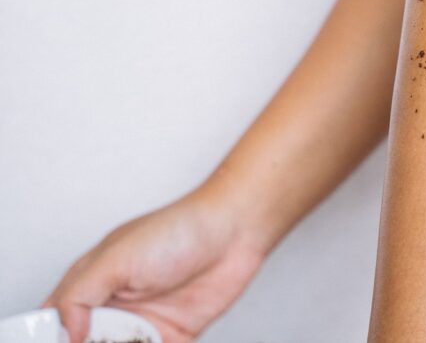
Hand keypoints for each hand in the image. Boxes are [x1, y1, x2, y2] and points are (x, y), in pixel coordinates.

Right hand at [43, 190, 264, 342]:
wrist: (235, 231)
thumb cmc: (178, 229)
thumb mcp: (116, 257)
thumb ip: (81, 294)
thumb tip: (67, 332)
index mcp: (92, 282)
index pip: (56, 320)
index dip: (54, 336)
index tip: (63, 342)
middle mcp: (116, 305)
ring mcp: (145, 323)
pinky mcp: (176, 336)